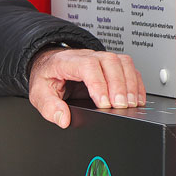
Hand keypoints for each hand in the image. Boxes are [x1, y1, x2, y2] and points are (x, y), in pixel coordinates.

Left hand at [28, 47, 145, 128]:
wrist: (49, 65)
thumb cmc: (47, 77)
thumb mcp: (39, 93)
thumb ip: (49, 106)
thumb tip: (63, 119)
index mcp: (66, 61)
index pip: (87, 66)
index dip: (98, 83)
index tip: (103, 103)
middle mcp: (86, 56)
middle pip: (109, 61)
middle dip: (118, 85)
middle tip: (120, 106)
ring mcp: (100, 58)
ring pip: (122, 62)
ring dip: (130, 83)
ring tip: (130, 103)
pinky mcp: (111, 65)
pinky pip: (129, 68)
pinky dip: (136, 83)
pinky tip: (137, 98)